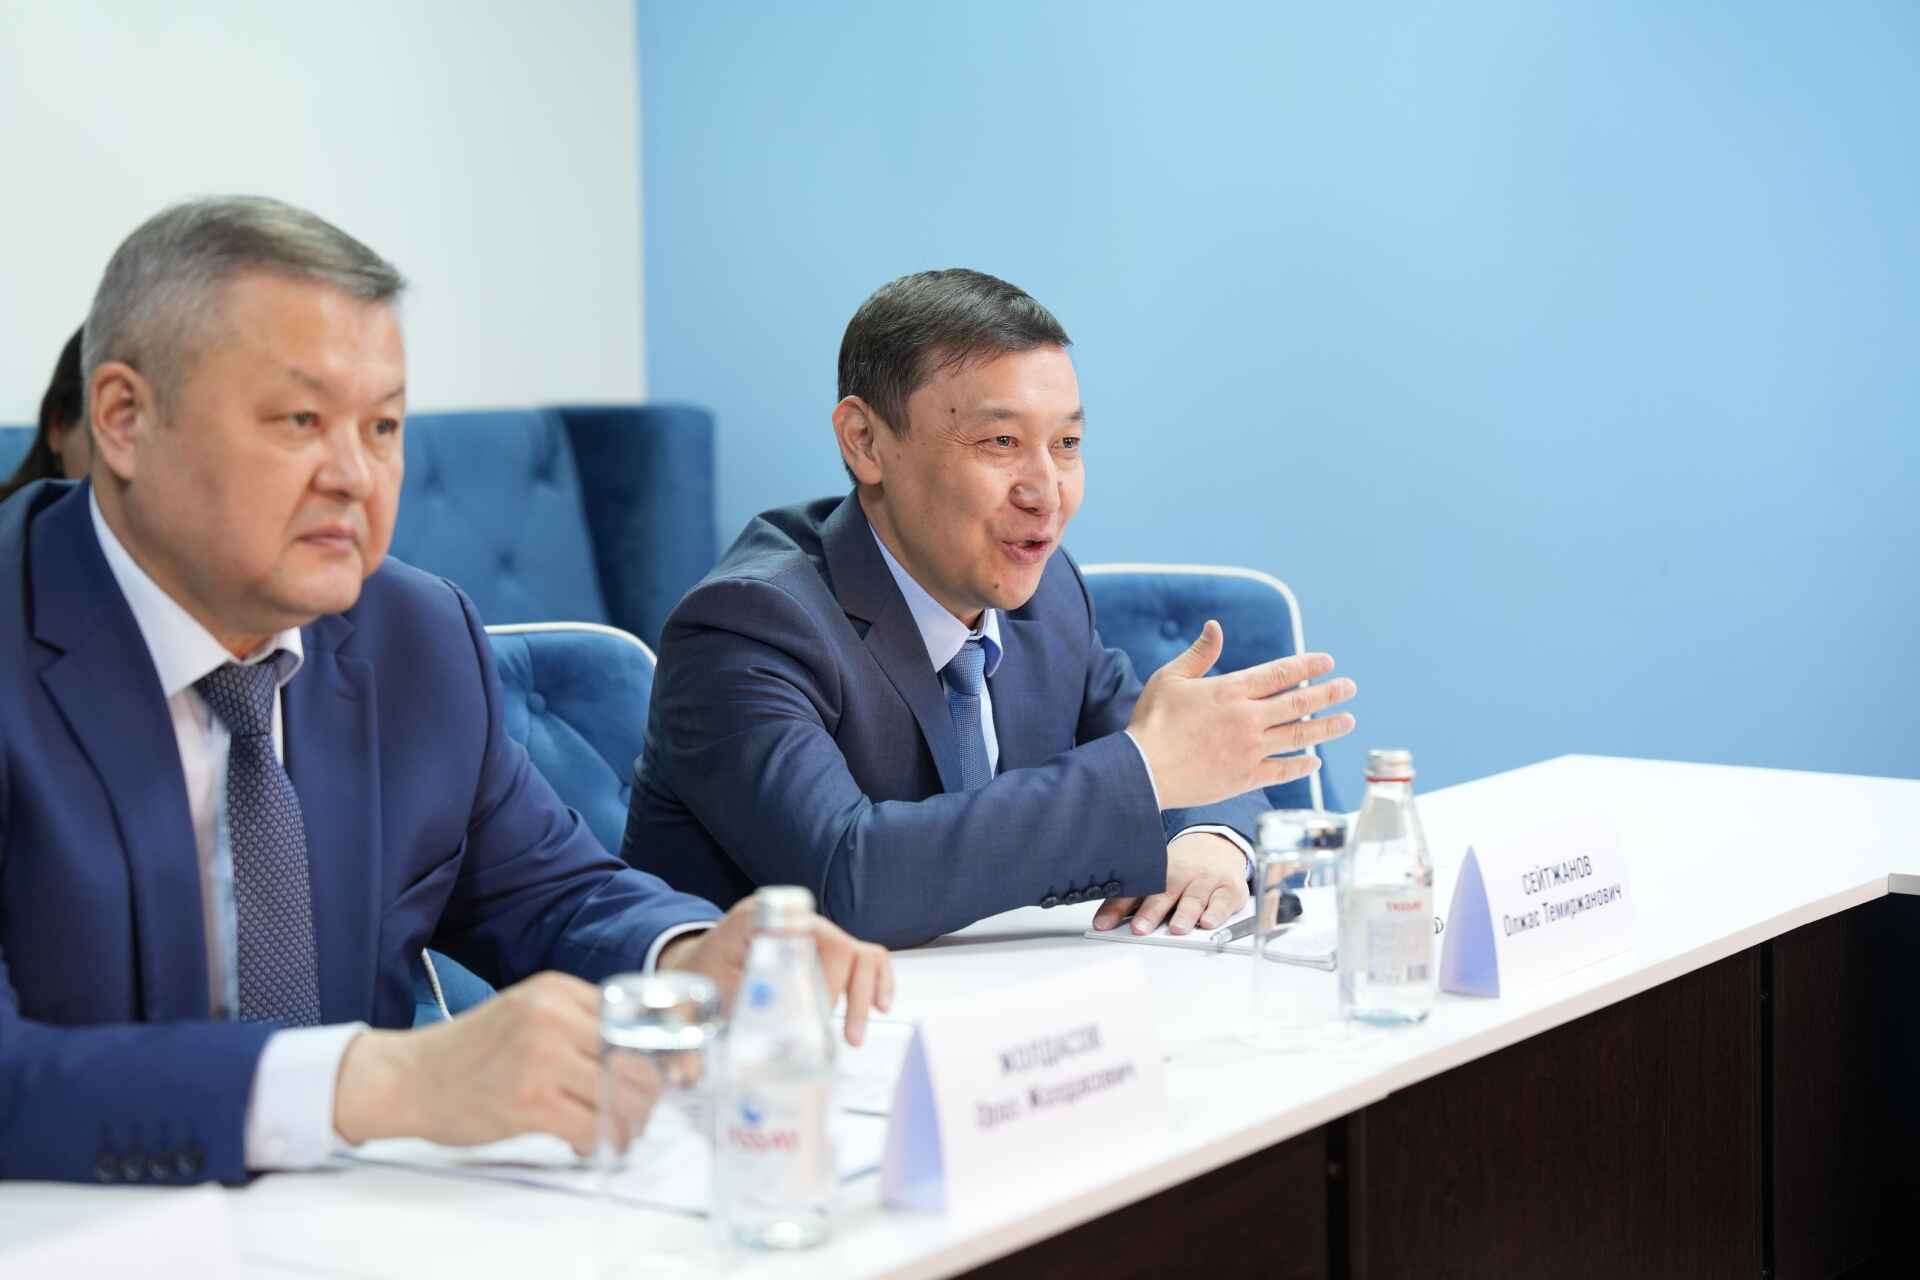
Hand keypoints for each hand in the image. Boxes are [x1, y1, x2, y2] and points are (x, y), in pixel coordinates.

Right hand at [333, 971, 649, 1156]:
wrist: (407, 1078)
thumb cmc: (469, 1052)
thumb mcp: (526, 1013)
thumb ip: (575, 1021)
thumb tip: (639, 1053)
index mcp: (555, 989)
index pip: (632, 1018)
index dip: (653, 1052)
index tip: (660, 1075)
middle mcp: (552, 1016)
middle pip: (634, 1058)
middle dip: (646, 1092)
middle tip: (639, 1112)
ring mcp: (541, 1059)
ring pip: (619, 1095)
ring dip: (628, 1122)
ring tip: (619, 1132)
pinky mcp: (529, 1103)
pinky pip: (591, 1128)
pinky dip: (600, 1143)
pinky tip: (588, 1145)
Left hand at [658, 902, 895, 1045]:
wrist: (699, 963)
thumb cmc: (697, 977)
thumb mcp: (690, 1000)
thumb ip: (689, 1032)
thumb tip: (689, 1075)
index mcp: (757, 921)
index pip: (802, 934)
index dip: (817, 974)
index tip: (814, 1012)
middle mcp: (793, 921)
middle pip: (839, 947)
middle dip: (838, 995)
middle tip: (827, 1035)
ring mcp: (815, 935)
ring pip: (859, 954)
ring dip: (864, 994)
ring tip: (853, 1037)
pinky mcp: (828, 953)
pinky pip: (866, 959)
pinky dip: (878, 982)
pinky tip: (881, 1008)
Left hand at [1093, 832, 1250, 934]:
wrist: (1219, 845)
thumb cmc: (1182, 869)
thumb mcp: (1156, 878)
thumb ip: (1133, 900)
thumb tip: (1104, 923)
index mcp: (1158, 871)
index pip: (1134, 890)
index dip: (1117, 907)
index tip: (1103, 924)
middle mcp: (1181, 874)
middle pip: (1164, 892)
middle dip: (1151, 911)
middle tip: (1140, 928)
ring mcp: (1206, 881)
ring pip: (1194, 897)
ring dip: (1185, 913)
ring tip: (1177, 928)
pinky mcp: (1230, 890)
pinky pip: (1223, 901)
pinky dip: (1216, 912)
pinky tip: (1208, 922)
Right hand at [1126, 620, 1355, 809]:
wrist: (1144, 770)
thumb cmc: (1153, 721)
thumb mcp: (1171, 678)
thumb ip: (1200, 654)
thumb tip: (1216, 627)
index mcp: (1231, 691)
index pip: (1279, 674)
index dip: (1306, 666)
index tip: (1327, 662)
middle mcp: (1247, 719)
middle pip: (1298, 704)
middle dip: (1328, 693)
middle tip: (1350, 687)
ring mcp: (1249, 750)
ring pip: (1298, 736)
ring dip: (1326, 727)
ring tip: (1348, 720)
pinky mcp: (1245, 777)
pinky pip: (1282, 770)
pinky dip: (1301, 766)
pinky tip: (1315, 761)